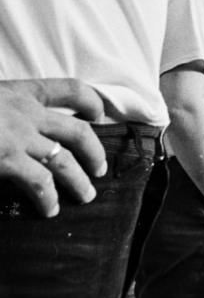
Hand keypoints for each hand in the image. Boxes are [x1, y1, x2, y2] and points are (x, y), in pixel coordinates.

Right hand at [0, 79, 106, 216]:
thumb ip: (6, 112)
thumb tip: (24, 132)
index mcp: (19, 92)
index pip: (68, 88)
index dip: (90, 101)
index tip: (99, 115)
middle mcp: (25, 111)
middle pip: (78, 130)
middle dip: (95, 152)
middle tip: (99, 169)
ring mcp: (18, 135)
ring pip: (65, 159)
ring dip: (79, 180)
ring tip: (85, 196)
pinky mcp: (7, 158)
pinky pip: (40, 181)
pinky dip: (48, 198)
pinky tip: (49, 209)